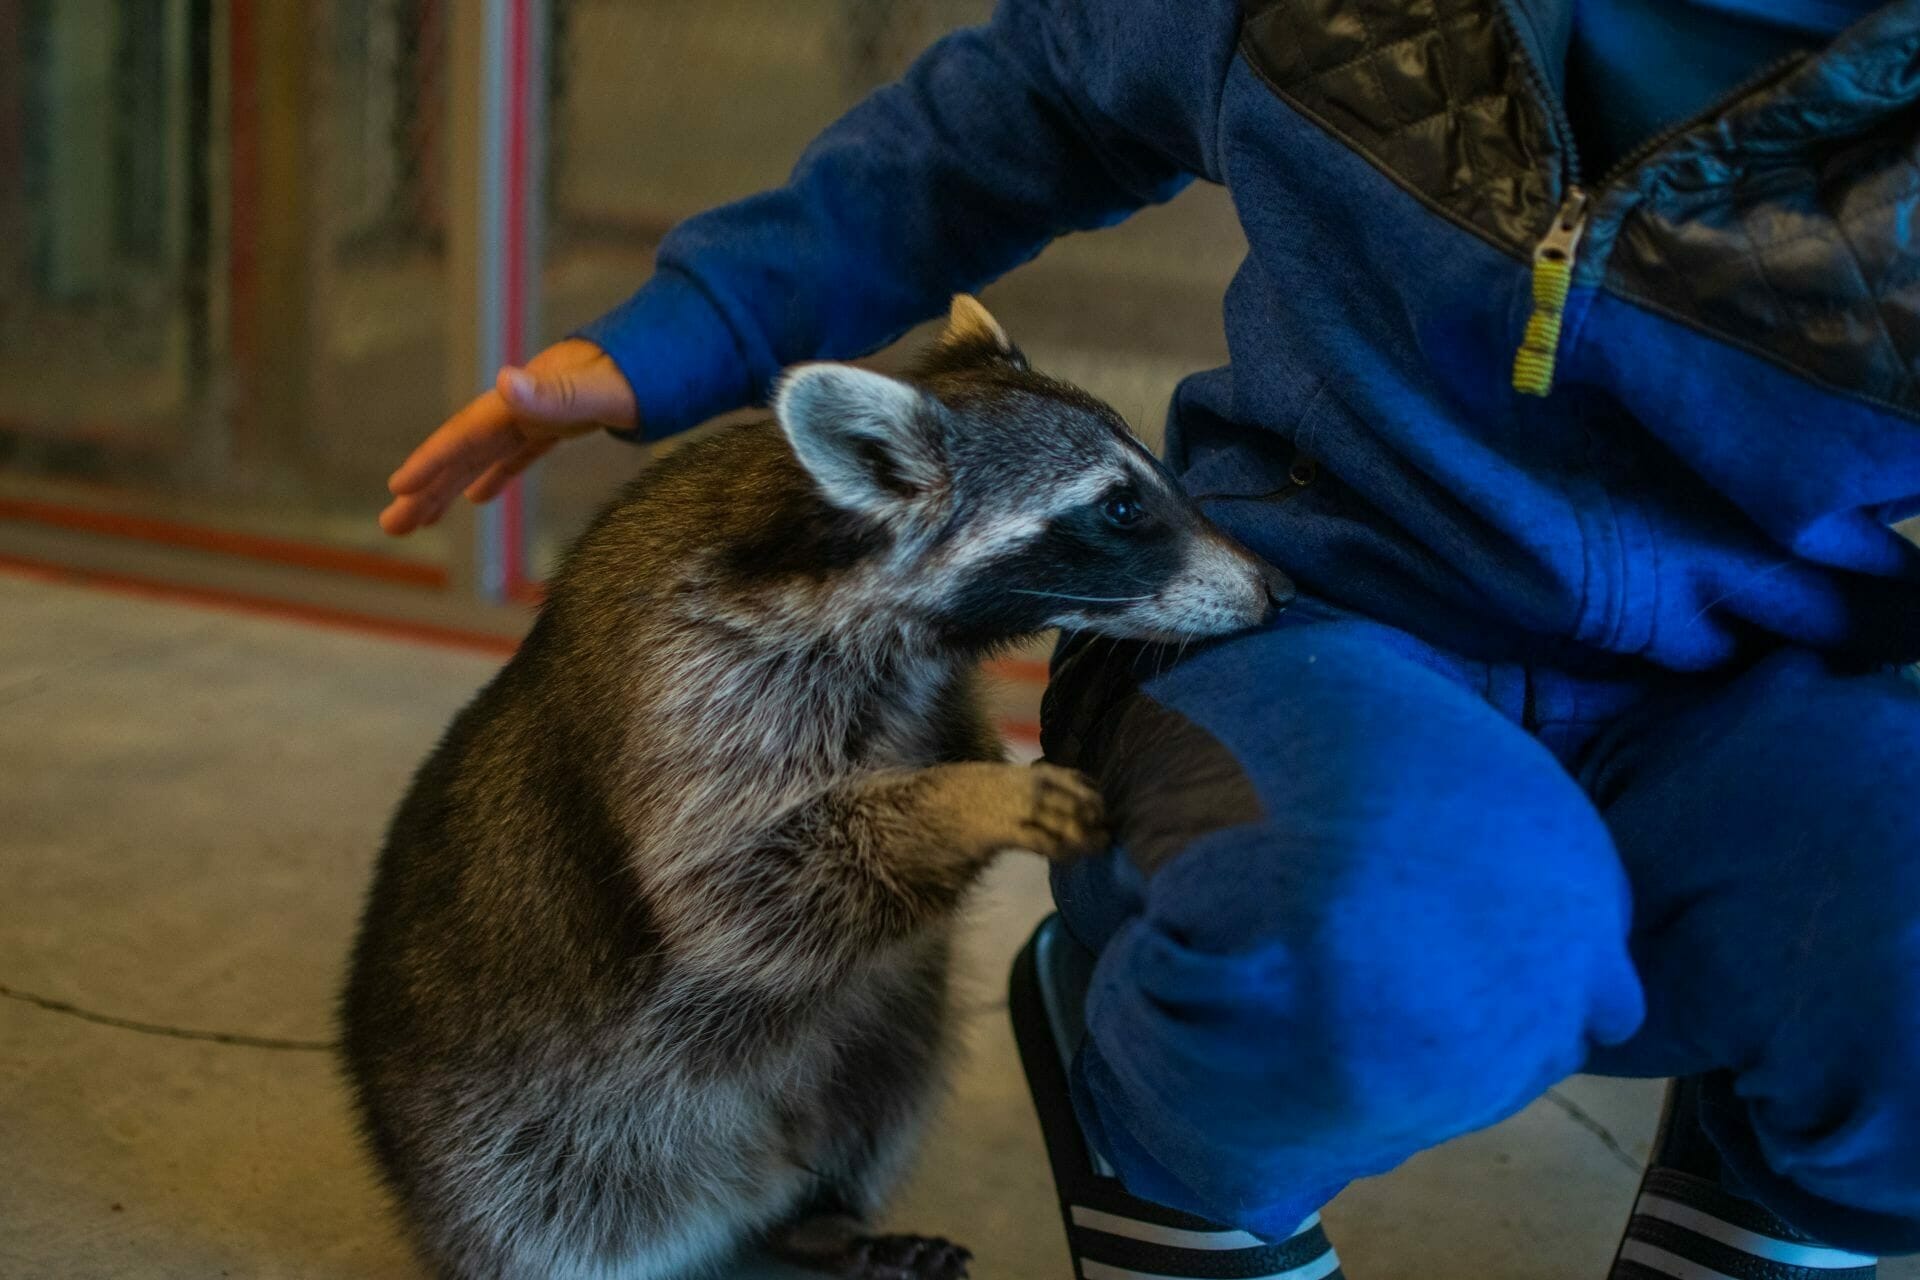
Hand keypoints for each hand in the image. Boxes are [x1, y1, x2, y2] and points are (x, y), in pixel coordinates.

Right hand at [379, 338, 637, 534]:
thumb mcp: (604, 387)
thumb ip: (556, 391)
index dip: (433, 461)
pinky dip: (493, 475)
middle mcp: (525, 402)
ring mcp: (541, 412)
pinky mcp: (561, 423)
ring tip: (417, 520)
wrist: (680, 349)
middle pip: (466, 449)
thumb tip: (503, 383)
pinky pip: (517, 453)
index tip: (399, 491)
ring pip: (485, 454)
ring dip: (449, 486)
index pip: (468, 433)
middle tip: (391, 527)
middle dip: (427, 488)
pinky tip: (476, 497)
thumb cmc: (647, 370)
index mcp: (527, 397)